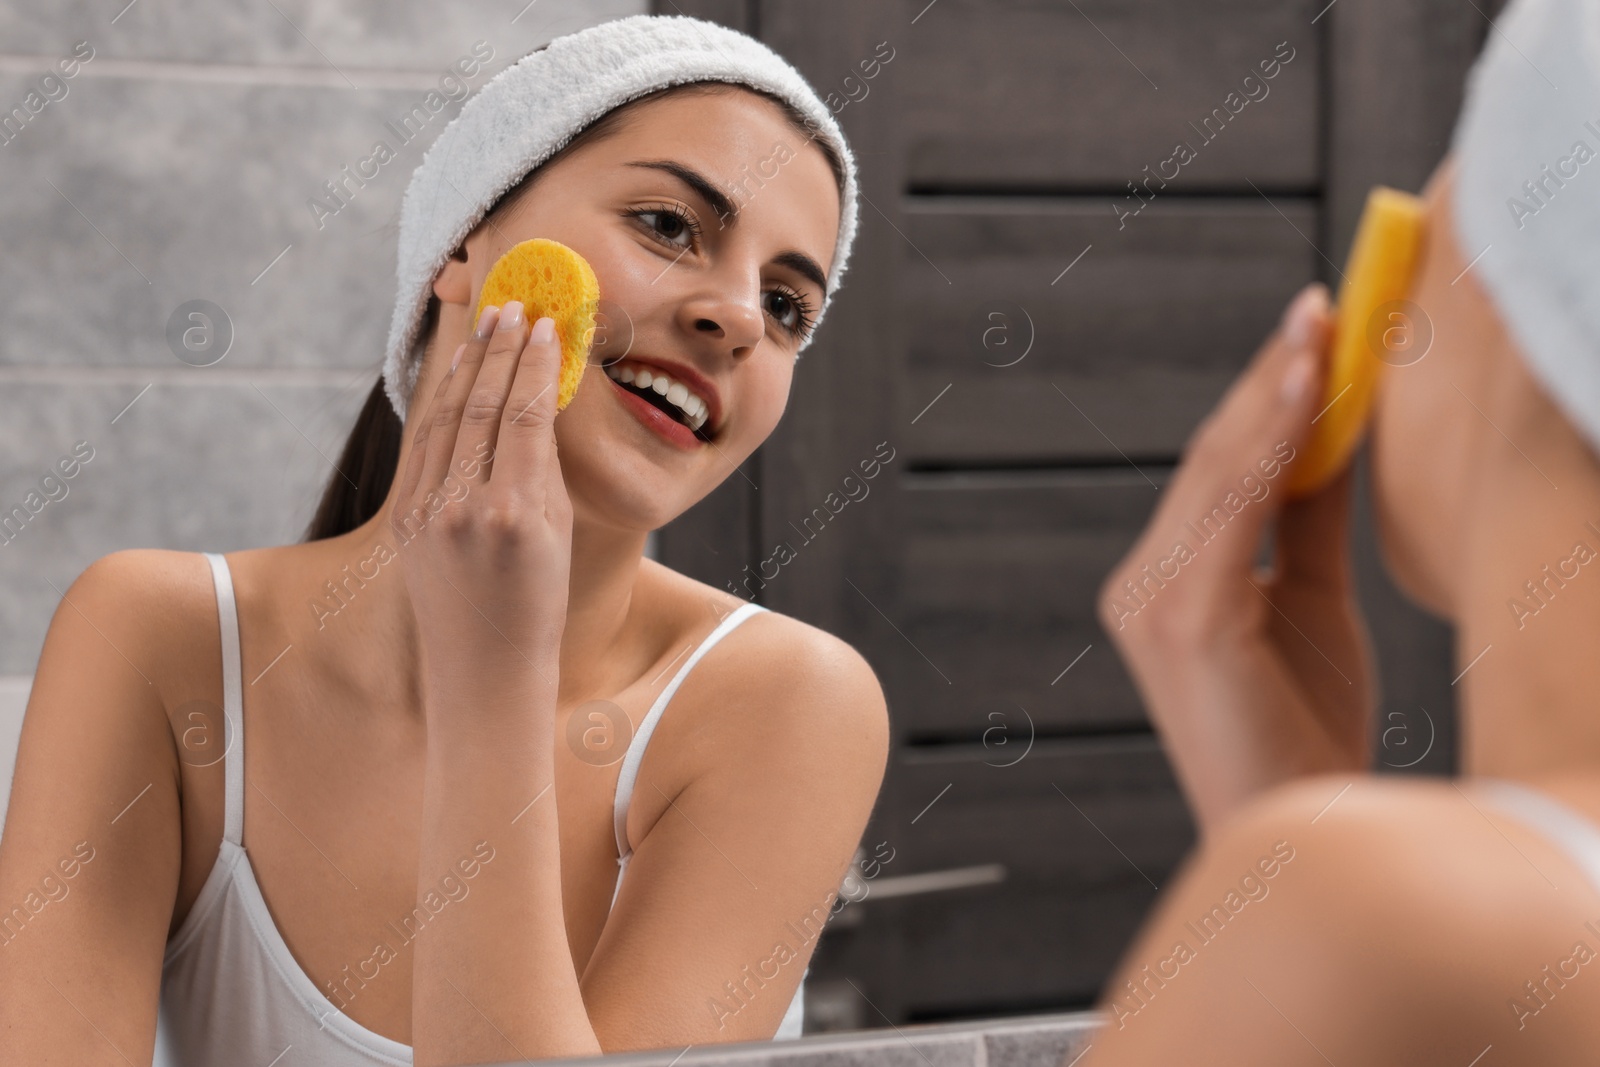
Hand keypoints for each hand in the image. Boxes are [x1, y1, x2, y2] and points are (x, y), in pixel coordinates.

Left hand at [388, 301, 573, 723]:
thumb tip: (536, 402)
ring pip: (447, 417)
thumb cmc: (537, 607)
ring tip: (486, 328)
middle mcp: (464, 506)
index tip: (545, 326)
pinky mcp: (403, 520)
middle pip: (483, 403)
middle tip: (514, 309)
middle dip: (499, 349)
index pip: (526, 412)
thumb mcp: (560, 534)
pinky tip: (456, 379)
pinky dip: (441, 404)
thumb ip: (544, 468)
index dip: (535, 362)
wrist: (483, 673)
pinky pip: (424, 446)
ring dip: (468, 367)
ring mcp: (427, 512)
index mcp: (516, 511)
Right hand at [1098, 284, 1376, 831]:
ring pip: (1219, 472)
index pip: (1217, 470)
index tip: (1311, 327)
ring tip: (1321, 327)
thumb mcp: (1310, 600)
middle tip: (1324, 304)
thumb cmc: (1303, 728)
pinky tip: (1307, 391)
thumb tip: (1336, 426)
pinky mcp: (1183, 620)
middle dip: (1271, 376)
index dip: (1264, 395)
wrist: (1303, 826)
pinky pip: (1233, 509)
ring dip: (1274, 393)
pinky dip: (1272, 443)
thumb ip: (1308, 516)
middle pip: (1212, 458)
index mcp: (1162, 583)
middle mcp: (1141, 586)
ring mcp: (1152, 602)